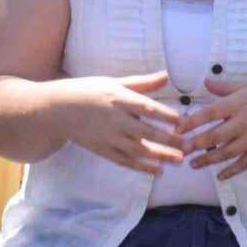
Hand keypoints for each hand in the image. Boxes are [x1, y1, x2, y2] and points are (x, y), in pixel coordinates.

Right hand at [57, 70, 184, 173]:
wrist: (58, 110)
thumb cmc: (88, 91)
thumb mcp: (114, 82)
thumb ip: (142, 83)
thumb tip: (167, 75)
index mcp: (120, 99)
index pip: (148, 108)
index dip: (166, 115)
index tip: (183, 121)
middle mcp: (116, 119)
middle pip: (146, 132)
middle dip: (168, 140)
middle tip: (188, 146)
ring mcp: (109, 137)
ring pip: (138, 150)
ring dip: (159, 156)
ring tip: (178, 161)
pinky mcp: (103, 150)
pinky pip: (125, 161)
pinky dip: (141, 167)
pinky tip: (158, 171)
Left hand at [179, 75, 246, 180]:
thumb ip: (227, 88)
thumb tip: (206, 82)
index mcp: (239, 102)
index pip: (209, 113)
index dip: (191, 121)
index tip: (176, 128)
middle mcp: (244, 121)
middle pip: (215, 136)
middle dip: (195, 144)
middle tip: (180, 150)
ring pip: (227, 152)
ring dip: (208, 160)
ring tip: (193, 164)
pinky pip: (245, 163)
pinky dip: (232, 170)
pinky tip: (220, 176)